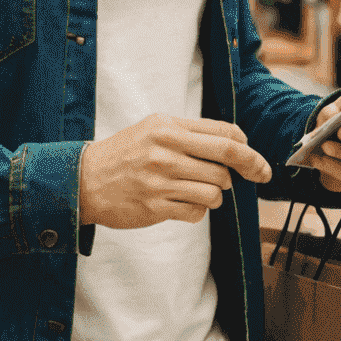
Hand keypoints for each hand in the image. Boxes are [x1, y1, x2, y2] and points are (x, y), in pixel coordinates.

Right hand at [78, 114, 272, 229]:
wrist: (83, 180)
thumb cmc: (123, 154)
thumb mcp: (152, 129)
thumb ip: (190, 132)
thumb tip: (236, 143)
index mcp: (167, 128)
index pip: (226, 135)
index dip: (249, 150)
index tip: (257, 163)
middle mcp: (164, 151)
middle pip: (227, 162)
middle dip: (245, 171)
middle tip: (247, 178)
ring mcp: (159, 180)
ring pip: (215, 191)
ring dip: (216, 195)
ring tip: (200, 191)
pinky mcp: (155, 206)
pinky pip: (197, 212)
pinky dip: (197, 211)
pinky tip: (183, 204)